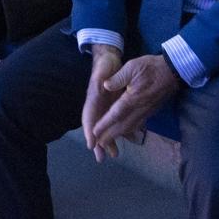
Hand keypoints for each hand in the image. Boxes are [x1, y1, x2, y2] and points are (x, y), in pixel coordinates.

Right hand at [81, 44, 122, 159]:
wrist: (108, 60)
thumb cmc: (105, 65)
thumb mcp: (104, 69)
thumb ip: (103, 77)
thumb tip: (104, 85)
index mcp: (94, 98)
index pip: (89, 116)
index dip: (89, 131)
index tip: (91, 144)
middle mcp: (97, 106)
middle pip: (96, 127)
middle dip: (98, 142)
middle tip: (101, 158)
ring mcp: (105, 107)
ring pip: (106, 127)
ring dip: (109, 140)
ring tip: (114, 154)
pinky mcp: (113, 106)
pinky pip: (115, 122)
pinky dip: (120, 131)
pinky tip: (128, 139)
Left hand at [87, 53, 182, 154]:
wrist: (173, 71)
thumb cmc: (151, 68)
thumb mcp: (132, 67)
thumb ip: (118, 77)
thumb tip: (105, 85)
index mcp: (132, 98)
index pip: (115, 114)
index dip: (104, 124)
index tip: (94, 133)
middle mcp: (139, 109)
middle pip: (122, 126)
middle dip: (110, 135)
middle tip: (99, 143)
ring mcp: (146, 111)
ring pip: (131, 127)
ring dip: (119, 135)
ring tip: (109, 141)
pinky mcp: (151, 111)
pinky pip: (138, 124)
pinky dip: (129, 130)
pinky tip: (125, 131)